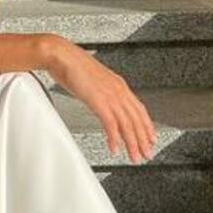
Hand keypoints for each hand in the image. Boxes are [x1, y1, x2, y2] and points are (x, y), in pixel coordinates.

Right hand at [44, 36, 156, 163]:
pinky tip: (114, 148)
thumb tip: (102, 102)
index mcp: (119, 85)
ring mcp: (109, 95)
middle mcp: (118, 90)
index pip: (139, 109)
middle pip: (136, 119)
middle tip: (146, 154)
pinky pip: (110, 124)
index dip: (147, 125)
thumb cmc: (72, 66)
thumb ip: (101, 92)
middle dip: (143, 140)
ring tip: (134, 156)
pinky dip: (114, 138)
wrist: (62, 56)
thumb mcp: (93, 81)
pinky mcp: (98, 101)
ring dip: (132, 143)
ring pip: (127, 124)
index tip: (150, 138)